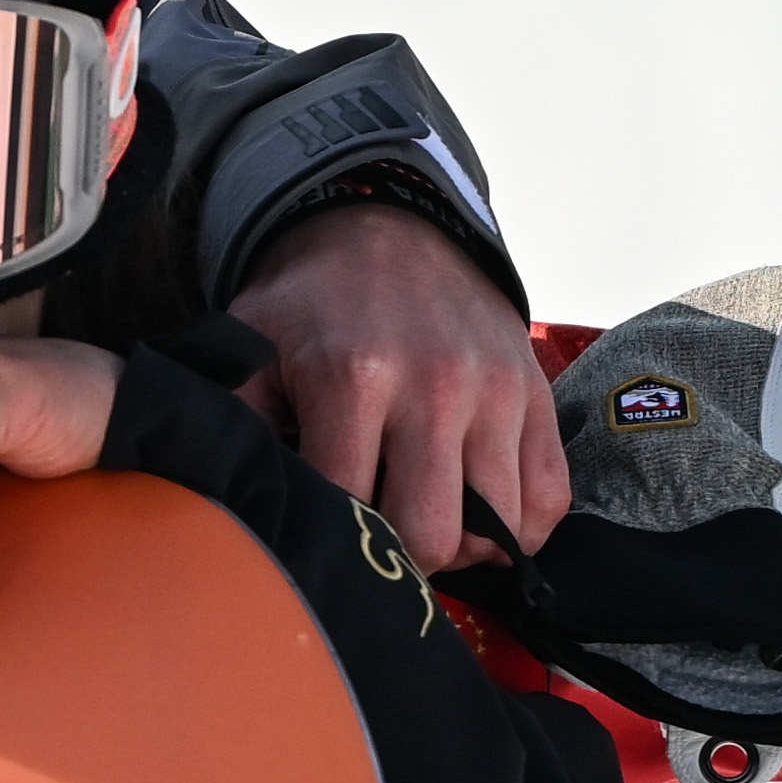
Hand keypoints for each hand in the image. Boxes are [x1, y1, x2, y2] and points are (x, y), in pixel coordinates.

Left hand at [225, 203, 567, 572]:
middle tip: (377, 538)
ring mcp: (494, 390)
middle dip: (400, 556)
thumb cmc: (309, 305)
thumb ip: (237, 429)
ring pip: (498, 527)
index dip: (335, 539)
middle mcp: (435, 386)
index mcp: (354, 377)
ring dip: (459, 547)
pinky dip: (517, 529)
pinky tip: (478, 519)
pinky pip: (548, 497)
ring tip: (422, 521)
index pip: (352, 510)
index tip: (323, 532)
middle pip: (432, 534)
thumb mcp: (250, 352)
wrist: (384, 225)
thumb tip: (233, 510)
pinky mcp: (534, 393)